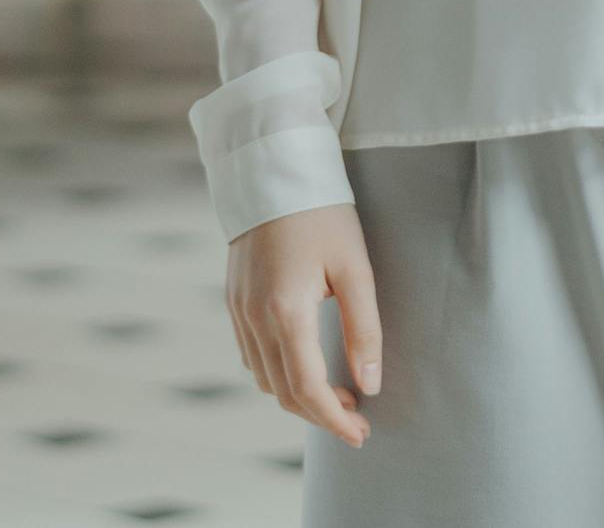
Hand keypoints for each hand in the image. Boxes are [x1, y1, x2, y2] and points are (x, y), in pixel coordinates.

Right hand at [226, 202, 381, 446]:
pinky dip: (278, 373)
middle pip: (284, 393)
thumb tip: (370, 385)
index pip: (308, 389)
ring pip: (265, 379)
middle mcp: (255, 318)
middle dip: (321, 415)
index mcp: (286, 312)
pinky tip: (306, 364)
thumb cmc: (322, 214)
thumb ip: (364, 329)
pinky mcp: (233, 299)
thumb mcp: (355, 268)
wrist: (273, 170)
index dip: (334, 421)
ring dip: (299, 396)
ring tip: (339, 394)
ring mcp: (238, 310)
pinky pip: (252, 355)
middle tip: (357, 419)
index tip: (361, 434)